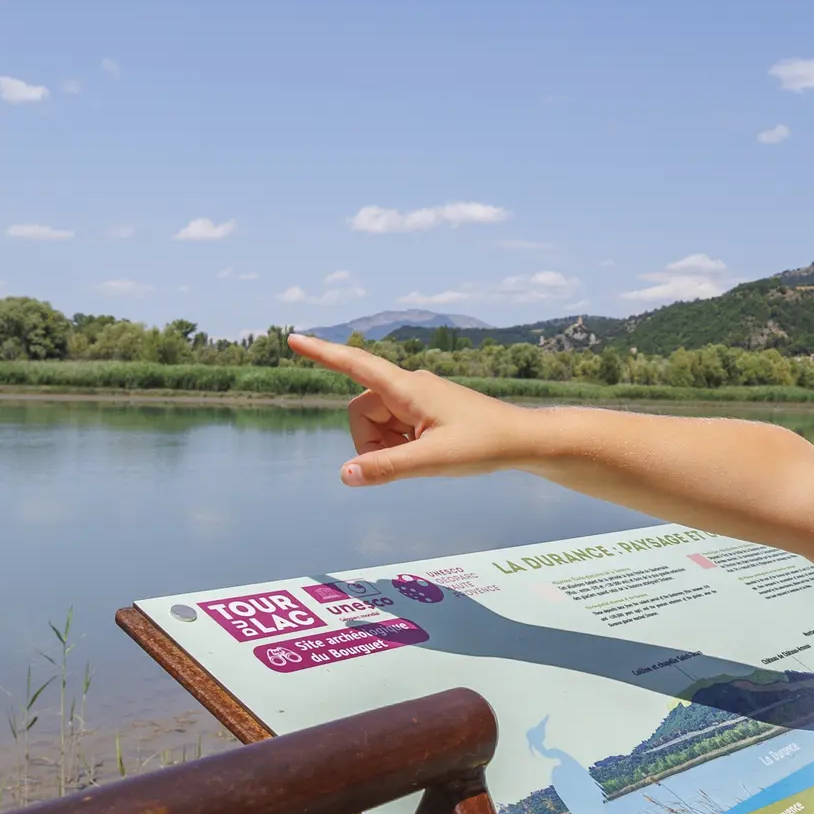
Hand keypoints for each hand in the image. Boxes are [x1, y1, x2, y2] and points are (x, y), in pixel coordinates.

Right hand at [287, 333, 526, 484]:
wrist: (521, 440)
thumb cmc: (482, 445)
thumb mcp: (432, 462)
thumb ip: (386, 468)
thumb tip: (344, 475)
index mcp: (407, 388)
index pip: (355, 365)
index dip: (322, 354)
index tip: (292, 338)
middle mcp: (409, 386)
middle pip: (361, 412)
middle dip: (369, 442)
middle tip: (405, 461)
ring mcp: (417, 397)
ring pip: (376, 424)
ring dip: (386, 447)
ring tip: (423, 456)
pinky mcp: (425, 410)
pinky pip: (394, 428)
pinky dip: (400, 446)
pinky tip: (429, 453)